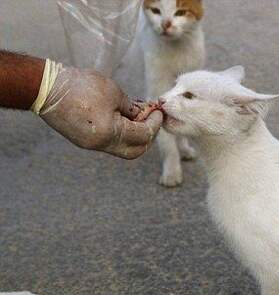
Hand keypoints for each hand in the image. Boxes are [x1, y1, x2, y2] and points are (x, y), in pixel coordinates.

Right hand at [39, 66, 161, 158]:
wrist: (46, 89)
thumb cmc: (80, 86)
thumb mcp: (113, 92)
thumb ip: (131, 107)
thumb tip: (141, 115)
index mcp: (110, 134)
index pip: (143, 135)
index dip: (154, 124)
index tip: (158, 112)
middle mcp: (101, 145)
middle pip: (135, 150)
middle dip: (147, 136)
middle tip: (151, 120)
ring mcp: (91, 145)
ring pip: (122, 147)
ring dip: (133, 134)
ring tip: (136, 115)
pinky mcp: (84, 140)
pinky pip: (109, 142)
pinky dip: (120, 132)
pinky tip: (121, 117)